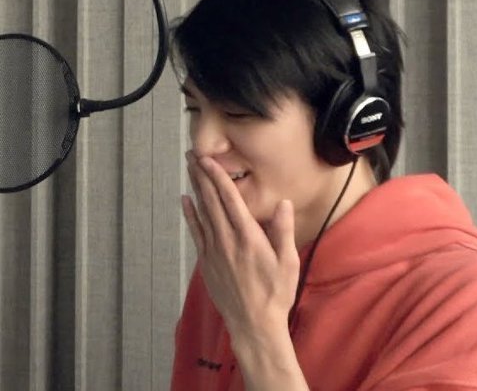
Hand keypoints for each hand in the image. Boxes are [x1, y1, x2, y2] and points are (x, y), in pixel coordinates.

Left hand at [181, 152, 299, 337]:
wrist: (253, 324)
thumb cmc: (275, 293)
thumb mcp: (288, 262)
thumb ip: (284, 231)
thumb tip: (283, 203)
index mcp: (248, 236)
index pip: (230, 199)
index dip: (218, 176)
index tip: (209, 159)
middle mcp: (227, 240)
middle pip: (211, 201)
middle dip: (202, 175)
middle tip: (193, 155)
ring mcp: (214, 250)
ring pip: (202, 213)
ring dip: (195, 189)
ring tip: (189, 170)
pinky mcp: (206, 261)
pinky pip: (196, 233)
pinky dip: (190, 215)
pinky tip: (185, 201)